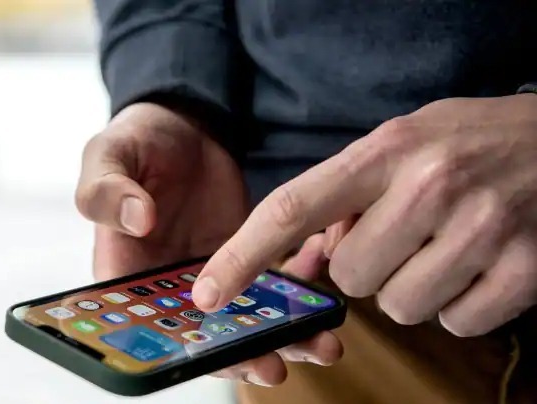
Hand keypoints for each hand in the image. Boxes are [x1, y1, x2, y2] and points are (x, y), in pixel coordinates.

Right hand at [75, 102, 339, 385]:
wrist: (183, 124)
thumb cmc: (137, 141)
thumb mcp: (109, 155)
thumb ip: (107, 188)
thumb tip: (136, 219)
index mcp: (126, 270)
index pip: (147, 326)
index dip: (179, 350)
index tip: (214, 355)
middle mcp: (168, 283)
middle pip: (203, 332)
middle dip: (240, 352)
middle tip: (275, 364)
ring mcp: (210, 272)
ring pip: (244, 315)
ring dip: (280, 331)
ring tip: (318, 343)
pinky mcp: (245, 254)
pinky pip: (272, 279)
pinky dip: (299, 283)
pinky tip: (320, 269)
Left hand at [194, 94, 536, 336]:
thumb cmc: (469, 140)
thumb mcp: (402, 141)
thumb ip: (349, 190)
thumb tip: (313, 254)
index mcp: (387, 151)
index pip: (292, 209)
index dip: (243, 256)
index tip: (211, 292)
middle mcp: (429, 187)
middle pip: (349, 276)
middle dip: (366, 266)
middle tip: (402, 235)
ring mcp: (480, 229)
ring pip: (398, 306)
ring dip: (411, 286)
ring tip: (443, 245)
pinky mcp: (523, 271)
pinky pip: (453, 322)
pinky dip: (456, 303)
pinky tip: (475, 263)